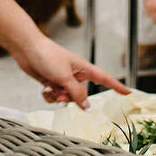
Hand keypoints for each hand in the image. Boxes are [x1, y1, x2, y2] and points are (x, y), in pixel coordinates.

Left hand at [13, 34, 127, 108]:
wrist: (27, 49)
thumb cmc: (48, 57)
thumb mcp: (64, 77)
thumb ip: (76, 93)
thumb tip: (87, 106)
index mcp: (83, 68)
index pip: (104, 79)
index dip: (117, 86)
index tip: (128, 92)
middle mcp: (75, 74)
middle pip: (80, 94)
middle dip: (70, 97)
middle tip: (59, 91)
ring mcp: (63, 78)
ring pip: (66, 97)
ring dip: (58, 96)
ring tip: (49, 86)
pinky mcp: (51, 81)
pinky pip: (55, 96)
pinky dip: (49, 95)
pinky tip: (43, 88)